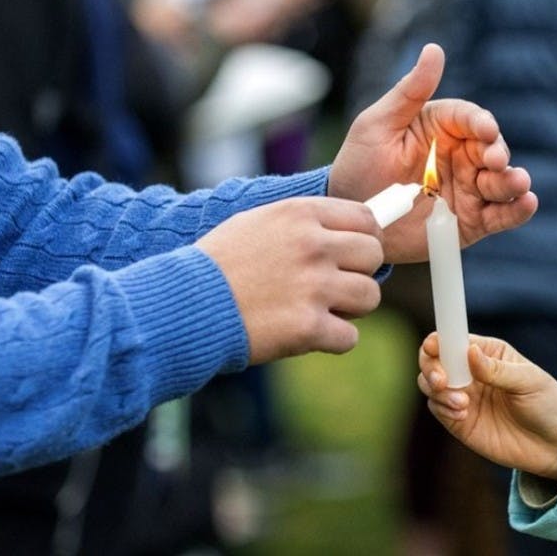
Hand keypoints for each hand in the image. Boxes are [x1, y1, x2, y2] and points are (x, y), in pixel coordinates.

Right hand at [195, 197, 382, 363]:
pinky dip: (332, 340)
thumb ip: (304, 223)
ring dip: (351, 308)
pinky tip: (307, 334)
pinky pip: (350, 337)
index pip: (365, 219)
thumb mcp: (258, 223)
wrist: (183, 304)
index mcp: (300, 214)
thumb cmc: (218, 264)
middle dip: (360, 272)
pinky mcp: (308, 327)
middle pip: (373, 255)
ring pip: (370, 296)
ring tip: (321, 310)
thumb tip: (350, 230)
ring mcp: (313, 287)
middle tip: (335, 285)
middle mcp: (313, 246)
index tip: (354, 254)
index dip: (365, 238)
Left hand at [329, 43, 537, 262]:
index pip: (469, 119)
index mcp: (441, 127)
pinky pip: (499, 215)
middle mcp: (461, 156)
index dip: (480, 123)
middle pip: (492, 149)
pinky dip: (516, 210)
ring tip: (518, 183)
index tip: (485, 129)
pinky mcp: (471, 221)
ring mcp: (468, 189)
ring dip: (513, 181)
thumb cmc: (359, 165)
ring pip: (501, 182)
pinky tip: (526, 203)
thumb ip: (409, 91)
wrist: (353, 219)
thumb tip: (434, 48)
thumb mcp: (378, 125)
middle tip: (495, 162)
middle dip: (498, 154)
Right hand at [418, 333, 556, 481]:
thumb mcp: (529, 381)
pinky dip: (442, 409)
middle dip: (431, 367)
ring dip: (437, 391)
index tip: (434, 347)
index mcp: (487, 352)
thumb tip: (470, 352)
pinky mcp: (458, 421)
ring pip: (429, 384)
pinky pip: (437, 409)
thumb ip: (497, 370)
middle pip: (433, 359)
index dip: (439, 340)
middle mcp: (469, 372)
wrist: (555, 445)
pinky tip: (462, 414)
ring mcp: (462, 396)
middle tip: (442, 381)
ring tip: (461, 403)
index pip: (454, 339)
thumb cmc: (548, 404)